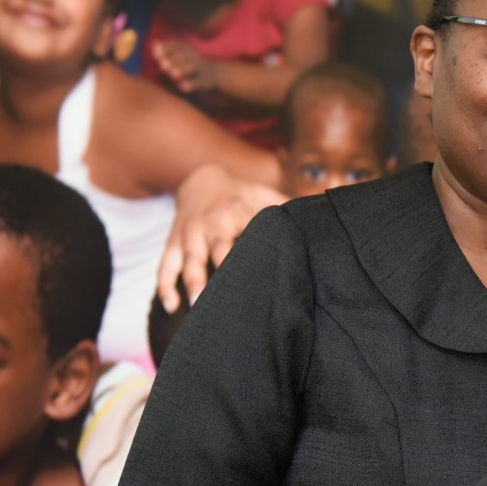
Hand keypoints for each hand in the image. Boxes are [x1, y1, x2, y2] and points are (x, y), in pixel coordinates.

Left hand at [153, 40, 216, 92]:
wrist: (214, 73)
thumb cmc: (190, 63)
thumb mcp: (180, 54)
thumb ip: (167, 50)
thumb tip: (154, 45)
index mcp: (188, 49)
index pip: (177, 45)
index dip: (167, 49)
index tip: (156, 54)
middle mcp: (195, 57)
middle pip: (184, 56)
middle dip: (173, 60)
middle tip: (162, 65)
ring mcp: (201, 69)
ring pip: (192, 68)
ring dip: (182, 70)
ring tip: (172, 74)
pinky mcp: (206, 80)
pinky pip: (199, 81)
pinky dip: (191, 84)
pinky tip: (183, 87)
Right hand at [158, 164, 287, 311]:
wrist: (201, 179)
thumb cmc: (243, 196)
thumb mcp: (265, 195)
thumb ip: (289, 209)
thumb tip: (322, 221)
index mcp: (241, 211)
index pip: (252, 234)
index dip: (259, 252)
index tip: (269, 275)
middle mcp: (214, 223)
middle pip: (219, 248)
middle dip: (224, 271)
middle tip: (232, 299)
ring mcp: (191, 233)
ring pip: (190, 259)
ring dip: (192, 282)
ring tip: (197, 305)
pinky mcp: (173, 242)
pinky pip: (165, 265)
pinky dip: (164, 285)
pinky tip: (170, 306)